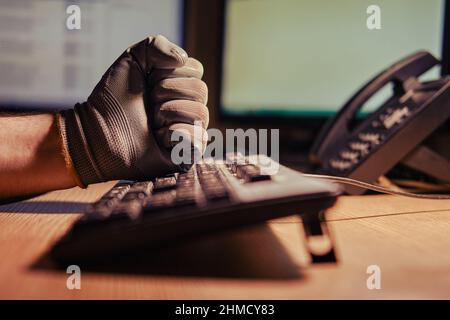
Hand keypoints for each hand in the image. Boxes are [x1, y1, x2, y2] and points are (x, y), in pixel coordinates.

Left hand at [57, 35, 208, 185]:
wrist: (98, 133)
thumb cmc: (113, 100)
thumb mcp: (132, 60)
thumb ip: (157, 45)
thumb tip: (182, 59)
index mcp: (180, 86)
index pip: (196, 70)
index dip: (169, 73)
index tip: (148, 83)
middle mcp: (189, 107)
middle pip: (200, 90)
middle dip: (166, 93)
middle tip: (148, 105)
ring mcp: (190, 131)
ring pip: (200, 113)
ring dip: (168, 114)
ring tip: (151, 123)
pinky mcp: (188, 154)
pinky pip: (199, 138)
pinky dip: (176, 135)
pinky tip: (160, 138)